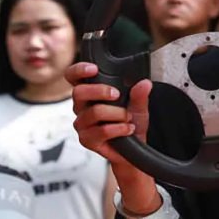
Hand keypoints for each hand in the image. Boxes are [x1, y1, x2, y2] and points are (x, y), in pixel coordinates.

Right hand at [66, 62, 161, 213]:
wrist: (133, 150)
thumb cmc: (131, 123)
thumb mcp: (139, 106)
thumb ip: (140, 94)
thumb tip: (144, 84)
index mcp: (90, 93)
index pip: (74, 77)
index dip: (78, 70)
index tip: (93, 69)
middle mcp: (82, 107)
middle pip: (79, 92)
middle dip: (100, 91)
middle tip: (116, 95)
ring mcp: (82, 124)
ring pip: (94, 112)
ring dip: (116, 114)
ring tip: (128, 117)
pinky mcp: (87, 139)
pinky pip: (101, 131)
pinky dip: (119, 129)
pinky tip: (127, 129)